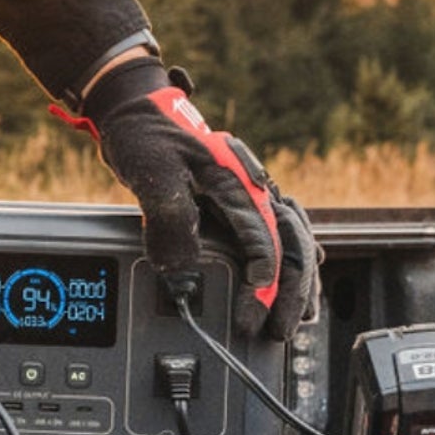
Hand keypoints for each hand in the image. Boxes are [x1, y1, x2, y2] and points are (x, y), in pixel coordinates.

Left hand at [54, 61, 316, 339]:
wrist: (133, 104)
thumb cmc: (143, 133)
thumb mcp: (154, 176)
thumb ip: (170, 224)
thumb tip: (181, 279)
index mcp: (239, 184)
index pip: (266, 245)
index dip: (263, 287)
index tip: (252, 318)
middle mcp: (253, 187)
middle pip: (294, 245)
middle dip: (293, 292)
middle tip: (280, 330)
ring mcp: (250, 191)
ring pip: (295, 238)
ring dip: (301, 279)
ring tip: (300, 317)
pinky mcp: (237, 196)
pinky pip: (278, 230)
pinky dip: (289, 258)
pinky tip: (290, 279)